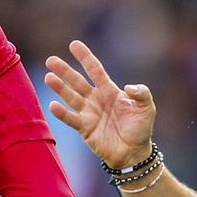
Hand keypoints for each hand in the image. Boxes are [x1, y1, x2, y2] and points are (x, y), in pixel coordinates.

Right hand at [45, 40, 155, 168]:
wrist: (134, 152)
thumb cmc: (140, 128)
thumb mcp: (147, 107)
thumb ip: (142, 93)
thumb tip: (128, 87)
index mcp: (109, 91)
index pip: (95, 70)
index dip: (85, 57)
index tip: (74, 45)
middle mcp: (95, 99)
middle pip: (77, 81)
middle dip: (64, 70)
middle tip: (51, 60)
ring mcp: (88, 113)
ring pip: (70, 97)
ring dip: (60, 88)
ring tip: (49, 77)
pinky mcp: (84, 128)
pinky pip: (71, 118)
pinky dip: (62, 113)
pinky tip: (53, 104)